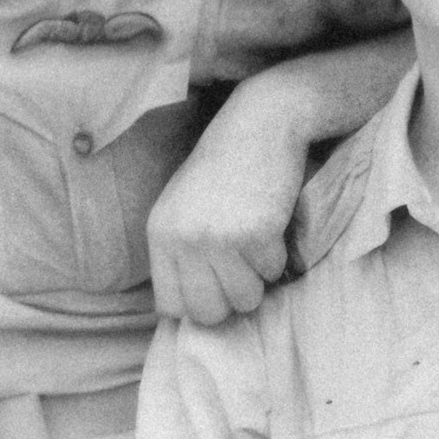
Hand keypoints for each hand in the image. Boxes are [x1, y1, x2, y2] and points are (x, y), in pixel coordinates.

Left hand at [146, 86, 313, 324]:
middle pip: (208, 313)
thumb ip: (179, 253)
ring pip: (245, 299)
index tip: (214, 288)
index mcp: (159, 234)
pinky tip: (271, 223)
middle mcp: (183, 240)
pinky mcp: (256, 234)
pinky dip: (278, 256)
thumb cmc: (223, 169)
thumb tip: (190, 312)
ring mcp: (219, 238)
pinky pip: (272, 272)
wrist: (258, 125)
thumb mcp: (182, 207)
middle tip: (242, 271)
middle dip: (230, 300)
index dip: (197, 304)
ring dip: (258, 278)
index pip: (170, 306)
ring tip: (255, 243)